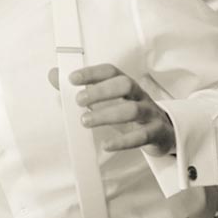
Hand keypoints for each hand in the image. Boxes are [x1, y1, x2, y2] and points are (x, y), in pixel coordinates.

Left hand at [48, 64, 174, 156]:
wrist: (164, 132)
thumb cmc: (129, 113)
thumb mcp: (106, 100)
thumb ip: (79, 88)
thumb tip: (53, 75)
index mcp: (126, 85)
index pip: (111, 72)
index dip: (92, 73)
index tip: (72, 79)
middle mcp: (139, 95)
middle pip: (125, 85)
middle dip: (101, 91)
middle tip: (79, 100)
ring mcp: (149, 114)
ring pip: (132, 110)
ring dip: (107, 114)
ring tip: (85, 121)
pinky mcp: (156, 134)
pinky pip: (142, 136)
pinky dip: (123, 141)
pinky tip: (106, 145)